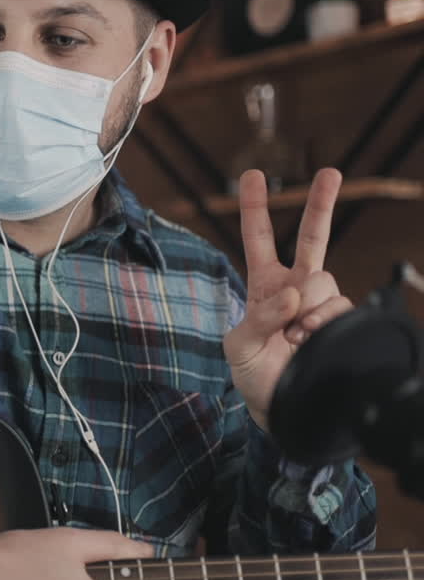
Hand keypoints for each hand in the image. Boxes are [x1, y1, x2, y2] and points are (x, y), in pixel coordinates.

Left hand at [223, 169, 352, 431]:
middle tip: (330, 171)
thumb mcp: (239, 346)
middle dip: (320, 203)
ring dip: (307, 306)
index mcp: (263, 285)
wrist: (281, 408)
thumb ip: (260, 317)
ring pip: (322, 278)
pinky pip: (336, 305)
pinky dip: (321, 321)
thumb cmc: (255, 375)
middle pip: (311, 237)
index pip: (257, 239)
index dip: (255, 208)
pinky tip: (309, 340)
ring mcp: (320, 303)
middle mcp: (295, 287)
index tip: (254, 175)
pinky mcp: (340, 320)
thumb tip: (293, 293)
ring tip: (294, 336)